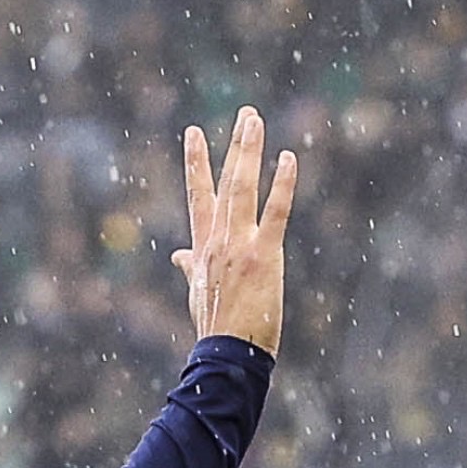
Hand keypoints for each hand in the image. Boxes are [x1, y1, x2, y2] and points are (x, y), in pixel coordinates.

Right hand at [174, 105, 299, 356]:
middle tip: (245, 114)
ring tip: (254, 120)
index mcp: (202, 247)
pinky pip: (274, 212)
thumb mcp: (198, 292)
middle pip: (224, 183)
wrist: (224, 354)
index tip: (195, 133)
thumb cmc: (214, 328)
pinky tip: (288, 159)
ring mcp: (239, 246)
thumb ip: (189, 267)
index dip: (197, 163)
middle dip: (234, 146)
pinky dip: (281, 185)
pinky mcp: (263, 255)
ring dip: (248, 152)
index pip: (199, 196)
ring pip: (242, 188)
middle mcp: (217, 240)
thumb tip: (178, 255)